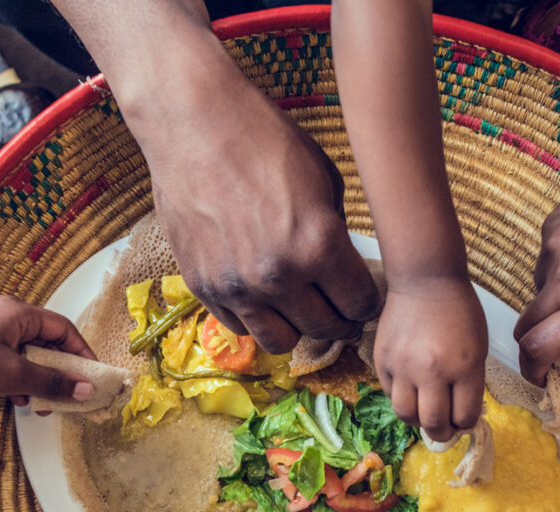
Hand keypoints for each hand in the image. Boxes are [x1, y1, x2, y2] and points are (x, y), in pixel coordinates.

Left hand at [0, 296, 95, 405]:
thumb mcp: (11, 375)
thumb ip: (51, 381)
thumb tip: (86, 388)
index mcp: (18, 314)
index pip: (64, 329)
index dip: (83, 353)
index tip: (94, 378)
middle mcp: (6, 319)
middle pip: (48, 343)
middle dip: (61, 372)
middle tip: (71, 396)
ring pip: (29, 357)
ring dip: (40, 380)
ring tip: (43, 404)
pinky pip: (10, 365)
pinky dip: (19, 382)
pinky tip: (18, 401)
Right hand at [124, 48, 380, 354]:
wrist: (191, 122)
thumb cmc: (263, 139)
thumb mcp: (324, 178)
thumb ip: (337, 232)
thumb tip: (344, 268)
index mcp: (318, 245)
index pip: (360, 304)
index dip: (367, 302)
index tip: (363, 296)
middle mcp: (278, 275)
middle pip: (325, 329)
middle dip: (339, 319)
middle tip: (339, 306)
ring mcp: (237, 286)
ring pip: (281, 342)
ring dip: (297, 327)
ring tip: (299, 306)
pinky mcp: (203, 286)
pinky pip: (241, 326)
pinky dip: (257, 317)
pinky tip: (263, 294)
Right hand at [374, 276, 487, 439]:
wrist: (425, 280)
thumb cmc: (459, 311)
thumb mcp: (478, 347)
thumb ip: (470, 381)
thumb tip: (461, 413)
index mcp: (464, 367)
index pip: (464, 417)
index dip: (466, 424)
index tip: (464, 420)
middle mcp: (432, 371)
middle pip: (434, 423)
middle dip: (443, 433)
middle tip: (445, 429)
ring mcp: (404, 367)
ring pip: (406, 415)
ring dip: (417, 420)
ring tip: (424, 412)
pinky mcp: (382, 360)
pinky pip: (390, 394)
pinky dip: (402, 398)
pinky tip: (411, 388)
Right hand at [513, 143, 559, 385]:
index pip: (538, 350)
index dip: (533, 370)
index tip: (541, 377)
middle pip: (526, 325)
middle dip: (535, 342)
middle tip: (556, 344)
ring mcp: (554, 249)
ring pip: (538, 291)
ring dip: (556, 299)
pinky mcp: (553, 224)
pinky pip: (547, 259)